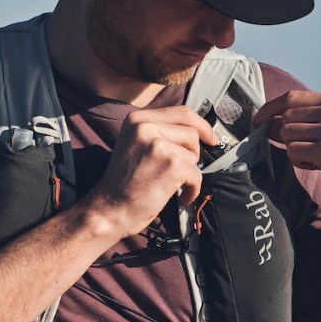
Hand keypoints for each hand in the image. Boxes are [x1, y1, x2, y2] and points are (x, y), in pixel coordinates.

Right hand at [88, 106, 217, 237]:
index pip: (182, 112)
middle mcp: (146, 127)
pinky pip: (196, 175)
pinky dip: (192, 190)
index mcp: (138, 118)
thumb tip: (196, 131)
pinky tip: (179, 197)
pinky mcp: (171, 165)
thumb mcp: (135, 144)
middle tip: (178, 170)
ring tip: (169, 184)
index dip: (201, 125)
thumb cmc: (124, 182)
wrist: (110, 209)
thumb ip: (159, 132)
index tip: (210, 138)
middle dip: (191, 154)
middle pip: (191, 133)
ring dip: (188, 173)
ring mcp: (159, 145)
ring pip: (194, 155)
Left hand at [253, 91, 320, 230]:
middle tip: (306, 151)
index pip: (292, 97)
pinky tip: (320, 167)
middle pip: (286, 117)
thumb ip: (307, 120)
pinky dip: (300, 162)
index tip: (258, 119)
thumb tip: (267, 121)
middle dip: (286, 136)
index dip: (270, 108)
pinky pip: (292, 152)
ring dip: (295, 150)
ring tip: (318, 159)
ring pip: (286, 134)